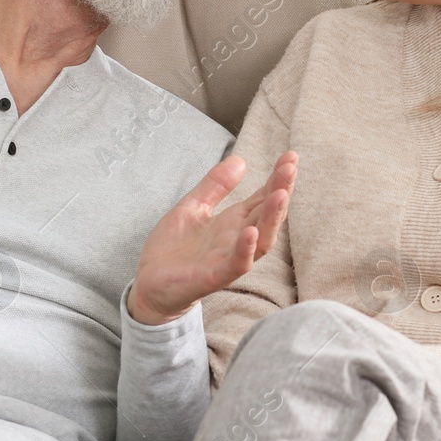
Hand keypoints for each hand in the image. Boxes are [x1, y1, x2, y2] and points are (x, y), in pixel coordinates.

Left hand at [129, 151, 297, 325]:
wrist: (149, 283)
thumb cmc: (173, 249)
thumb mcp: (192, 206)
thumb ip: (215, 186)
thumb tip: (240, 160)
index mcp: (233, 222)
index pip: (262, 197)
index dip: (277, 178)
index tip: (291, 156)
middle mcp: (237, 239)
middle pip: (268, 214)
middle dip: (282, 190)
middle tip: (291, 167)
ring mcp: (228, 258)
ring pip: (262, 240)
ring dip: (273, 218)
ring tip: (281, 193)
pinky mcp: (214, 276)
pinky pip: (236, 264)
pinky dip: (245, 249)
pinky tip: (251, 231)